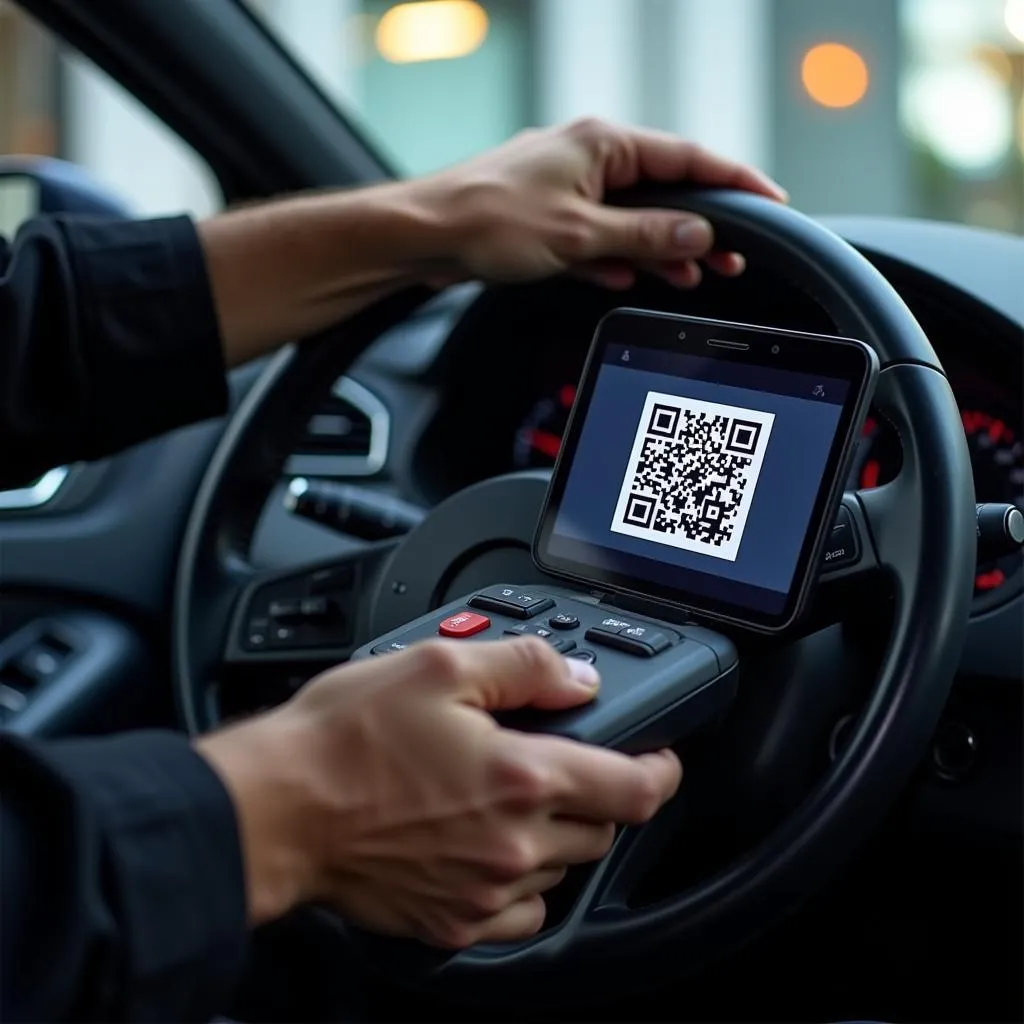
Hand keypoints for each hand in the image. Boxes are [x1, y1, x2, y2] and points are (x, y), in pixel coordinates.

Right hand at [197, 637, 680, 948]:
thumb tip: (574, 677)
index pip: (633, 787)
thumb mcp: (438, 663)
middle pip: (602, 828)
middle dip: (597, 792)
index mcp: (520, 777)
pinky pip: (521, 912)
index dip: (661, 769)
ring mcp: (483, 891)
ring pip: (563, 869)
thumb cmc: (344, 738)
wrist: (277, 807)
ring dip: (556, 833)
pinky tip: (488, 845)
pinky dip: (521, 880)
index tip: (660, 759)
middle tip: (560, 761)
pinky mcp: (451, 922)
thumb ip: (524, 665)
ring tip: (510, 796)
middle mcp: (512, 844)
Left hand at [420, 117, 787, 290]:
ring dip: (662, 248)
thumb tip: (697, 233)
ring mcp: (568, 190)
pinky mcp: (549, 220)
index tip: (769, 203)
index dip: (733, 182)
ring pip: (632, 219)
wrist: (423, 238)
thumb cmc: (486, 221)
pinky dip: (619, 257)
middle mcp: (588, 160)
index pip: (687, 158)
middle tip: (734, 256)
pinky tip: (633, 275)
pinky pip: (599, 238)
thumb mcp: (579, 234)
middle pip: (663, 192)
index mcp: (602, 145)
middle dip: (700, 226)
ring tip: (696, 273)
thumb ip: (644, 235)